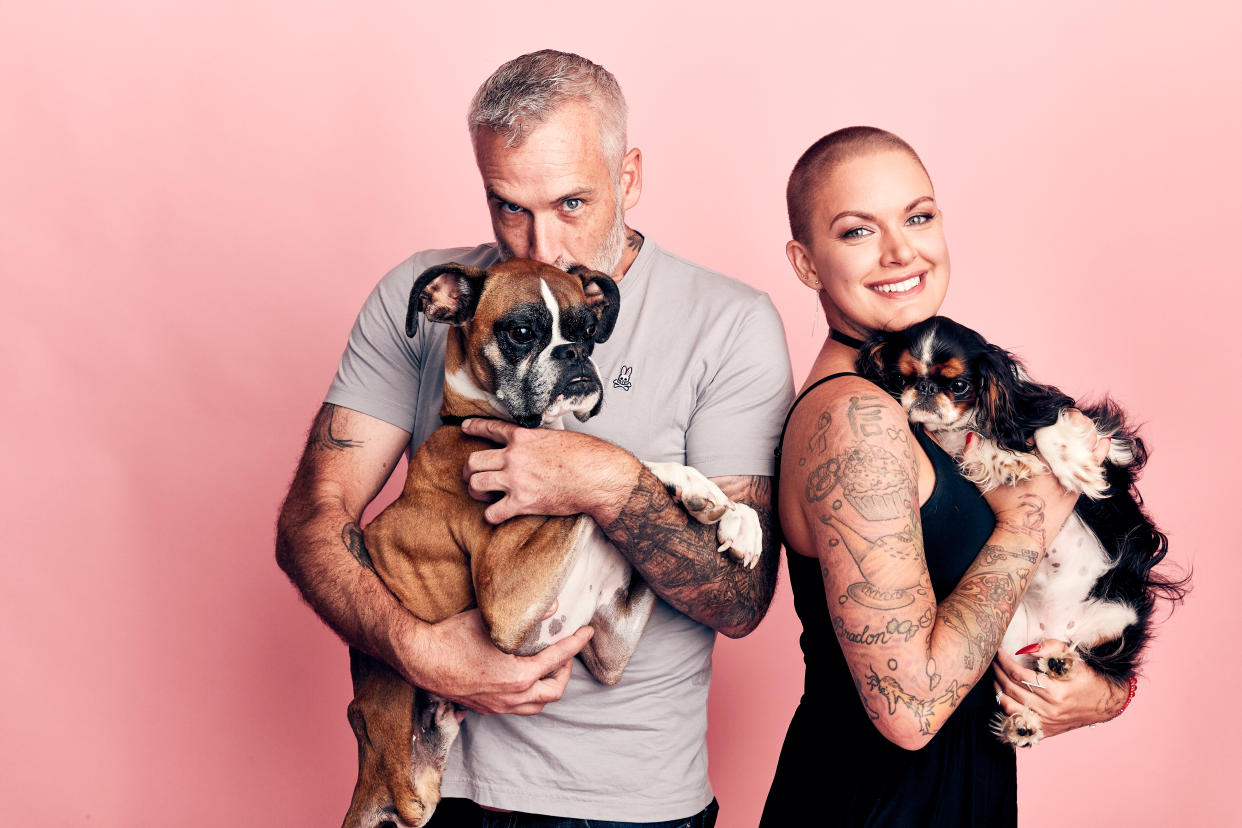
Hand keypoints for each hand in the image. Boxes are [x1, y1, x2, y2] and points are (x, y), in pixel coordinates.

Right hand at [409, 609, 593, 715]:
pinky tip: (521, 680)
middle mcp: (512, 696)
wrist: (419, 659)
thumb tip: (553, 606)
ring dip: (547, 688)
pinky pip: (516, 709)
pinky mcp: (484, 709)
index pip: (559, 659)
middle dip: (566, 671)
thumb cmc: (451, 638)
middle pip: (554, 691)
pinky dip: (528, 696)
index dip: (576, 644)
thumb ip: (526, 614)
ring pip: (536, 706)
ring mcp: (497, 706)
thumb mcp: (491, 620)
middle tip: (566, 652)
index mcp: (518, 676)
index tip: (587, 632)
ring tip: (548, 669)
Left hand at [460, 418, 639, 523]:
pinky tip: (498, 514)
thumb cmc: (587, 456)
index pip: (491, 428)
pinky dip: (492, 516)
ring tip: (484, 494)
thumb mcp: (558, 436)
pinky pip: (492, 513)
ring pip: (476, 483)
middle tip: (471, 476)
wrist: (598, 476)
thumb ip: (539, 440)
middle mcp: (514, 456)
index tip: (464, 428)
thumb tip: (536, 446)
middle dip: (468, 470)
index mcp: (524, 437)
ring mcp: (516, 479)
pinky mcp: (522, 502)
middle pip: (473, 461)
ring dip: (476, 491)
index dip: (474, 427)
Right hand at [967, 414, 1110, 546]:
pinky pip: (1094, 465)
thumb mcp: (984, 481)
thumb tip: (972, 436)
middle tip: (1068, 414)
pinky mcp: (1078, 487)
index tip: (1046, 413)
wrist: (1023, 535)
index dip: (1047, 418)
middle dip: (1070, 420)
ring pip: (1084, 446)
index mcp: (1032, 458)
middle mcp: (1053, 465)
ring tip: (1081, 423)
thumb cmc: (1002, 508)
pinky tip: (1102, 440)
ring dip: (1085, 432)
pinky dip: (1099, 451)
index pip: (1044, 429)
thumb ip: (973, 457)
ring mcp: (1068, 476)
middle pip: (1069, 434)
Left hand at [992, 639, 1127, 737]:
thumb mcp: (1075, 659)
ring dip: (997, 689)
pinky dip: (1005, 708)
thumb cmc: (1089, 678)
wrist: (1105, 703)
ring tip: (995, 675)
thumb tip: (1025, 648)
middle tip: (992, 659)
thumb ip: (1051, 648)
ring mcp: (1046, 723)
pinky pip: (1016, 722)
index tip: (998, 650)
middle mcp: (1050, 711)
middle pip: (1011, 689)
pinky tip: (1002, 695)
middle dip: (997, 672)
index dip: (1004, 661)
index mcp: (1056, 692)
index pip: (1019, 675)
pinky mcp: (1045, 731)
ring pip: (1009, 707)